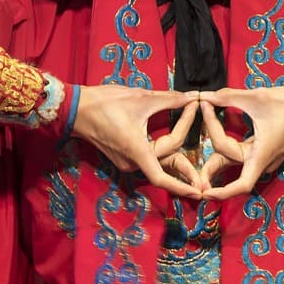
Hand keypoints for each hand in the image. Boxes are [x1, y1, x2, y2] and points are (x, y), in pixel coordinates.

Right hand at [71, 85, 202, 197]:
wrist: (77, 108)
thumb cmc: (107, 102)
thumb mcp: (142, 99)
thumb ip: (170, 100)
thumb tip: (191, 96)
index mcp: (137, 152)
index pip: (169, 162)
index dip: (187, 132)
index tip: (197, 113)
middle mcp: (132, 164)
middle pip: (166, 168)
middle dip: (187, 174)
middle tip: (206, 186)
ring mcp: (127, 163)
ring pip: (159, 165)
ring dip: (177, 168)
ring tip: (198, 178)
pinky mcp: (124, 158)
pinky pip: (150, 160)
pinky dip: (165, 158)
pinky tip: (179, 158)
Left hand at [197, 86, 283, 199]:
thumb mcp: (259, 97)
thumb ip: (230, 97)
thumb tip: (207, 95)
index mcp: (260, 157)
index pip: (236, 181)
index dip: (213, 148)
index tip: (205, 110)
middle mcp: (262, 163)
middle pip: (230, 175)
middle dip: (209, 176)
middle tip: (190, 178)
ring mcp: (266, 159)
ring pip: (236, 165)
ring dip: (217, 163)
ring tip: (196, 161)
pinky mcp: (268, 152)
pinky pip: (243, 157)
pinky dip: (228, 152)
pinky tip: (217, 140)